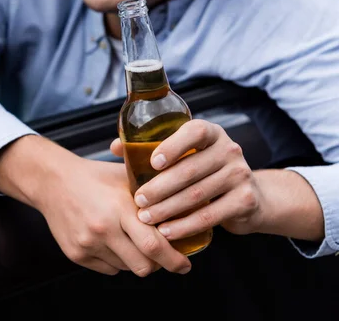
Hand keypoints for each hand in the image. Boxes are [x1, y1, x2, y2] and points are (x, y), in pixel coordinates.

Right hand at [36, 157, 191, 275]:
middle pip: (143, 265)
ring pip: (126, 268)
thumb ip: (151, 195)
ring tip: (131, 240)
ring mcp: (88, 244)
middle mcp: (103, 229)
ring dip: (135, 259)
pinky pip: (108, 268)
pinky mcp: (76, 254)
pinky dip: (116, 260)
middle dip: (158, 265)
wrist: (52, 181)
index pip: (153, 245)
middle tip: (163, 257)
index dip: (174, 259)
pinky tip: (111, 241)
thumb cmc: (93, 177)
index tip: (185, 264)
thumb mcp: (125, 178)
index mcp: (119, 207)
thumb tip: (183, 208)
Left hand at [110, 120, 264, 240]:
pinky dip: (185, 226)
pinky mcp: (245, 200)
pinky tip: (167, 232)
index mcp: (211, 133)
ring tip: (146, 218)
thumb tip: (116, 147)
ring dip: (167, 209)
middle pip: (190, 169)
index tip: (152, 163)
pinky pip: (210, 215)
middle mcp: (229, 150)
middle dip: (159, 188)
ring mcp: (240, 174)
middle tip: (138, 201)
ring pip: (197, 194)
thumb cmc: (202, 172)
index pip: (194, 132)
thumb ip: (152, 148)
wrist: (248, 197)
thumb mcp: (185, 155)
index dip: (173, 146)